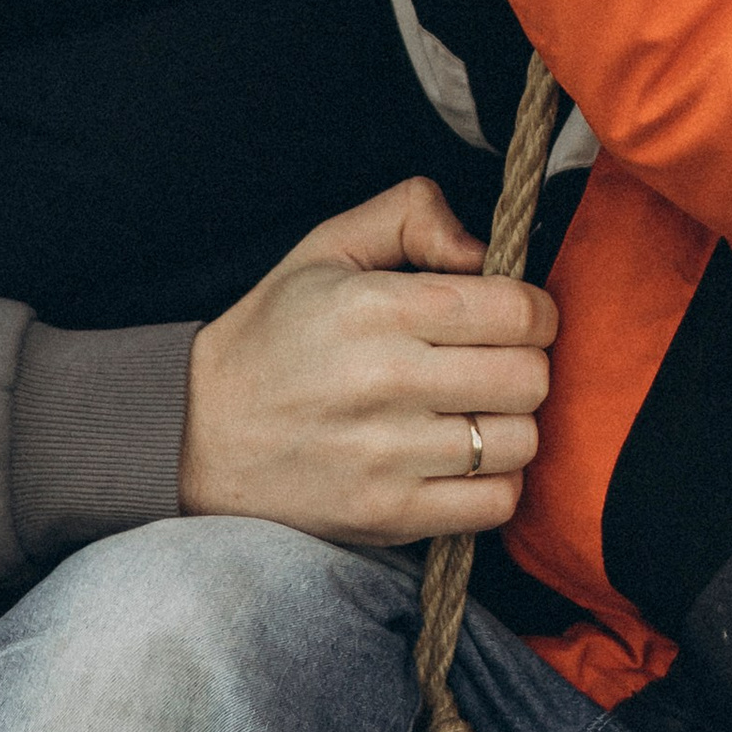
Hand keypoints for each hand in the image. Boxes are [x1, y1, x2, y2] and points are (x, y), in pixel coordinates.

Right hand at [179, 179, 556, 541]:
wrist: (198, 437)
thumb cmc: (273, 338)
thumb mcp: (325, 250)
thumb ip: (410, 215)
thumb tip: (484, 248)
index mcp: (375, 308)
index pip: (519, 312)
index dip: (534, 312)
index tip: (513, 319)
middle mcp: (385, 380)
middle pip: (530, 378)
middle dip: (524, 366)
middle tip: (492, 366)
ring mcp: (388, 456)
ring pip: (520, 440)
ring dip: (510, 426)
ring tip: (473, 414)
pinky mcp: (389, 515)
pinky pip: (496, 503)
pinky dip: (494, 482)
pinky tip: (463, 461)